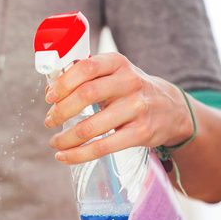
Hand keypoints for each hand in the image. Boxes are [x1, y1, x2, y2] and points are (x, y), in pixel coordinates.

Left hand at [44, 52, 193, 163]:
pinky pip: (102, 147)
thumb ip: (85, 77)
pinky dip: (78, 154)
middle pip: (86, 95)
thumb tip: (51, 88)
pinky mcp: (141, 133)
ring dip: (66, 138)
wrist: (171, 109)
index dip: (63, 83)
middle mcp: (130, 82)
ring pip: (91, 126)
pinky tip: (65, 156)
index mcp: (117, 63)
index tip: (49, 98)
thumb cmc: (130, 90)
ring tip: (55, 142)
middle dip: (61, 111)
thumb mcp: (113, 73)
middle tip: (49, 121)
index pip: (86, 67)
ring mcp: (137, 108)